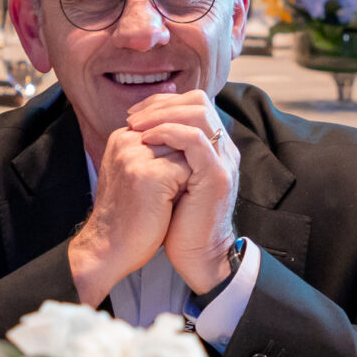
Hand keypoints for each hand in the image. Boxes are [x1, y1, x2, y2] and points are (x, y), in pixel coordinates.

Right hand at [70, 123, 193, 303]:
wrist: (108, 249)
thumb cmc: (127, 214)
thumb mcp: (134, 173)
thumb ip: (153, 151)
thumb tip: (191, 138)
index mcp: (122, 137)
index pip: (168, 127)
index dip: (178, 152)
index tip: (170, 178)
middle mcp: (127, 141)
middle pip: (179, 136)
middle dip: (185, 161)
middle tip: (169, 191)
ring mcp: (136, 156)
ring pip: (186, 151)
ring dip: (187, 173)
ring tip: (168, 197)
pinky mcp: (150, 174)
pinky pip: (188, 168)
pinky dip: (187, 187)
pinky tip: (170, 204)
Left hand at [125, 92, 240, 292]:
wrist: (197, 255)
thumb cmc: (179, 221)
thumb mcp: (171, 179)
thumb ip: (166, 154)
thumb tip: (143, 131)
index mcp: (214, 147)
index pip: (194, 103)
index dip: (163, 102)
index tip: (135, 114)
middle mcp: (223, 149)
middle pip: (198, 101)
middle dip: (161, 104)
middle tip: (133, 117)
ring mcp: (223, 161)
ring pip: (198, 113)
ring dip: (161, 114)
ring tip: (136, 126)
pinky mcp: (216, 176)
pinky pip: (195, 139)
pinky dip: (168, 132)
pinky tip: (147, 139)